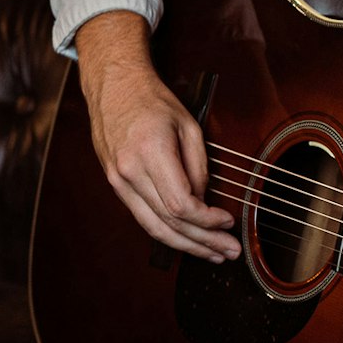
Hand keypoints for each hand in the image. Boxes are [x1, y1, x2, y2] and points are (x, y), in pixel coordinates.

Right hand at [75, 12, 237, 261]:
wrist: (113, 88)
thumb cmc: (153, 101)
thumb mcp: (189, 126)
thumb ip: (199, 167)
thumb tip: (205, 200)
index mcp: (151, 153)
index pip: (181, 205)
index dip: (208, 221)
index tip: (228, 221)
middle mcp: (129, 172)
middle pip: (169, 223)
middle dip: (202, 242)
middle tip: (229, 252)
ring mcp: (118, 181)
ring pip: (153, 227)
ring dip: (186, 245)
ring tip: (213, 254)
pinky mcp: (115, 185)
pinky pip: (143, 217)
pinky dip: (167, 232)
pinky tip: (188, 238)